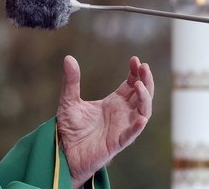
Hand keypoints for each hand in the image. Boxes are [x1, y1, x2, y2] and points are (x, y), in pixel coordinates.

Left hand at [56, 55, 153, 186]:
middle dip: (145, 81)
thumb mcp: (69, 100)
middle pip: (141, 95)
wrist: (63, 151)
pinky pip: (131, 135)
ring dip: (144, 99)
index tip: (135, 59)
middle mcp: (121, 114)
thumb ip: (71, 81)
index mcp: (113, 103)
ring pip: (143, 112)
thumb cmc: (69, 128)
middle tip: (144, 67)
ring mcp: (121, 128)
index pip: (131, 85)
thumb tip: (68, 58)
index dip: (135, 73)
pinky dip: (137, 126)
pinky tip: (141, 117)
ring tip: (139, 86)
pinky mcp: (117, 143)